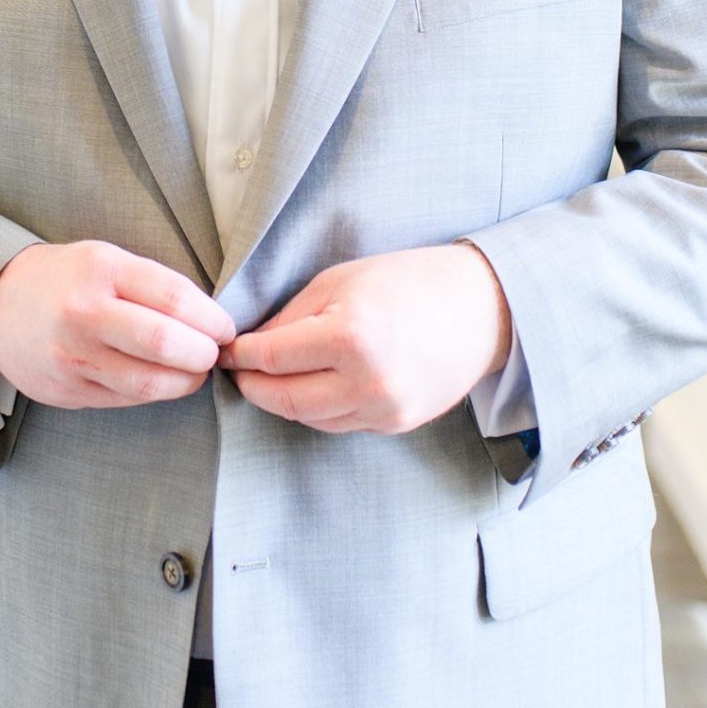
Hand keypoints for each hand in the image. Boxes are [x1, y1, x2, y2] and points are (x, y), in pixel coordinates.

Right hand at [0, 239, 235, 409]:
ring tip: (194, 371)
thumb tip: (208, 320)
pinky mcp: (67, 392)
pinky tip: (161, 379)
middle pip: (165, 344)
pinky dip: (154, 392)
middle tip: (213, 352)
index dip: (212, 319)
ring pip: (149, 384)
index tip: (225, 327)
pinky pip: (126, 400)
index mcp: (100, 270)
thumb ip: (152, 285)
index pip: (174, 298)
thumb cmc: (64, 279)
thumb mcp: (105, 259)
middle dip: (204, 354)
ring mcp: (73, 358)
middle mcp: (84, 314)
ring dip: (186, 381)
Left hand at [221, 241, 510, 434]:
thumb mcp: (339, 281)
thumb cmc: (407, 281)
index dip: (240, 356)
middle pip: (284, 400)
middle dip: (252, 386)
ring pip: (309, 419)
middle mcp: (367, 382)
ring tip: (268, 379)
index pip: (271, 358)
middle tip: (237, 371)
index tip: (227, 350)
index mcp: (350, 337)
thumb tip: (251, 345)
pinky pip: (339, 424)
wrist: (480, 309)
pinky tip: (310, 386)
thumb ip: (291, 317)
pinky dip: (317, 408)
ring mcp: (384, 410)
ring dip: (282, 401)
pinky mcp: (396, 426)